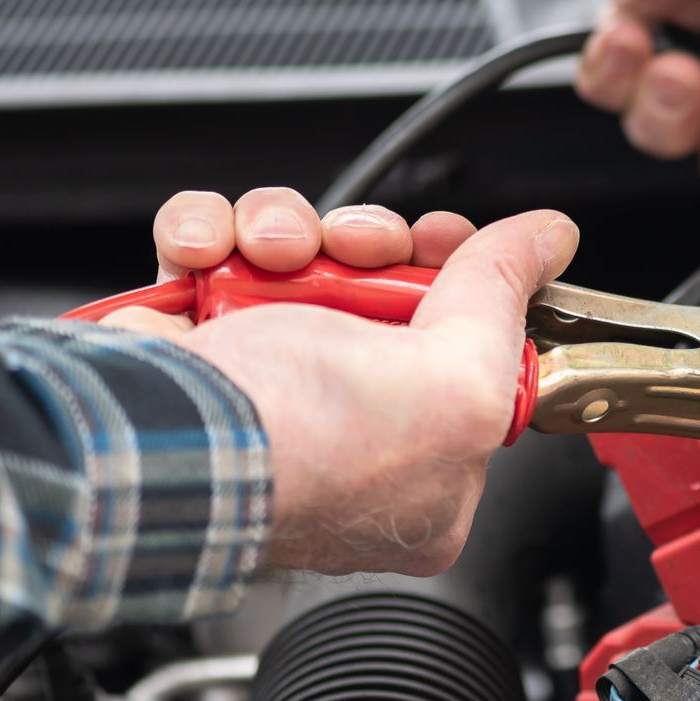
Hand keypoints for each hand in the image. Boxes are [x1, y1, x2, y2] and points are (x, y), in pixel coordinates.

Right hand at [103, 189, 578, 575]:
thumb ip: (506, 299)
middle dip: (370, 246)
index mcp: (424, 470)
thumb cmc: (298, 451)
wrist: (151, 444)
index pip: (465, 351)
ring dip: (287, 230)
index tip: (447, 244)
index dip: (460, 282)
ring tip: (274, 255)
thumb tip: (548, 240)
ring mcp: (264, 386)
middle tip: (361, 250)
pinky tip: (210, 254)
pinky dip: (209, 237)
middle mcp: (344, 432)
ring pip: (298, 260)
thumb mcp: (458, 378)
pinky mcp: (193, 345)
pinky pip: (215, 255)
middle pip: (382, 291)